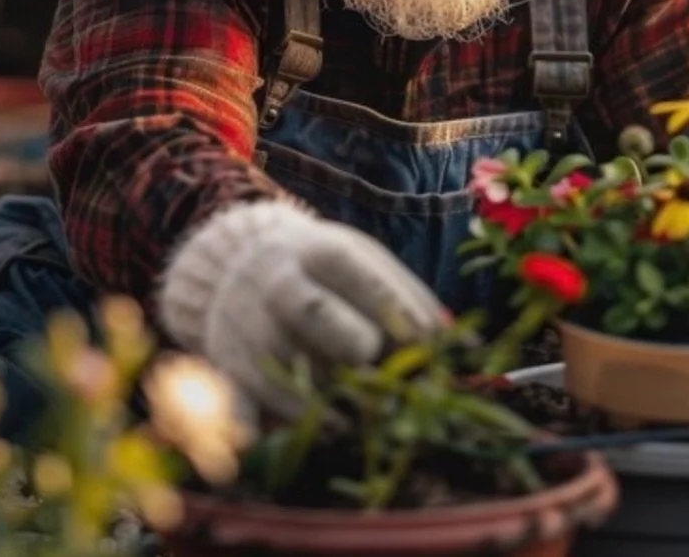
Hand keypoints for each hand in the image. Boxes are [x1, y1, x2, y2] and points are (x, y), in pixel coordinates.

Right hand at [158, 201, 444, 416]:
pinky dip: (276, 431)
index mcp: (318, 252)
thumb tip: (461, 345)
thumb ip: (409, 298)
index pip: (355, 274)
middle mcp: (278, 287)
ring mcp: (249, 330)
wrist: (237, 266)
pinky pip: (249, 411)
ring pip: (292, 372)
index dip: (395, 309)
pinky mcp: (227, 373)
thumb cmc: (324, 270)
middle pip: (315, 315)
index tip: (426, 340)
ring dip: (335, 400)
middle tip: (384, 370)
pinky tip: (311, 435)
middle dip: (358, 346)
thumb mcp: (363, 261)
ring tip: (364, 412)